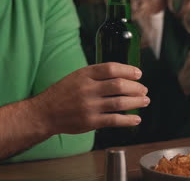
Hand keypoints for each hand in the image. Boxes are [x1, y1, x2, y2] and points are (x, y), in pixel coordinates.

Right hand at [31, 62, 149, 135]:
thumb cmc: (64, 93)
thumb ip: (97, 75)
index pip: (111, 68)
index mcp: (85, 74)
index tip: (138, 74)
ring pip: (120, 102)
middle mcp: (87, 89)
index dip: (128, 70)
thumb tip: (123, 75)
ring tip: (145, 101)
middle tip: (144, 90)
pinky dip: (128, 120)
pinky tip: (136, 119)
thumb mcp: (77, 76)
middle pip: (119, 85)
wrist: (45, 113)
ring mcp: (89, 106)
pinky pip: (114, 120)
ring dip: (136, 102)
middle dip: (136, 88)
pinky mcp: (90, 122)